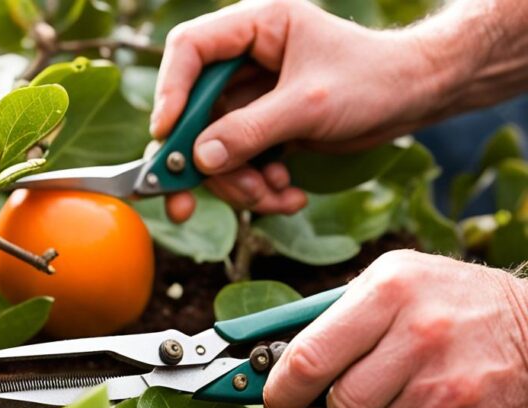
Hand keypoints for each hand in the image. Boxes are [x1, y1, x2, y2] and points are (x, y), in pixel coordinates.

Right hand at [153, 0, 463, 221]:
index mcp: (254, 27)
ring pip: (214, 147)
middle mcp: (244, 60)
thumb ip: (252, 130)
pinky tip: (288, 193)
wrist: (417, 97)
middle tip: (183, 203)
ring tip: (271, 196)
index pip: (189, 50)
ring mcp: (251, 97)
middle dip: (197, 161)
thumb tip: (199, 159)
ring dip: (236, 182)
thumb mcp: (309, 105)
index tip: (167, 135)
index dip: (171, 92)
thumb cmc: (374, 79)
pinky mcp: (263, 128)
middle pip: (193, 111)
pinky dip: (258, 186)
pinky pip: (240, 163)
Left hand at [264, 250, 527, 407]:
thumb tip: (276, 360)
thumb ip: (337, 315)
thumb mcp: (399, 278)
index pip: (308, 359)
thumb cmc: (462, 304)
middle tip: (371, 386)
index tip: (277, 405)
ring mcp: (453, 399)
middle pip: (343, 406)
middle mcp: (422, 343)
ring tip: (424, 387)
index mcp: (392, 293)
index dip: (280, 393)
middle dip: (344, 405)